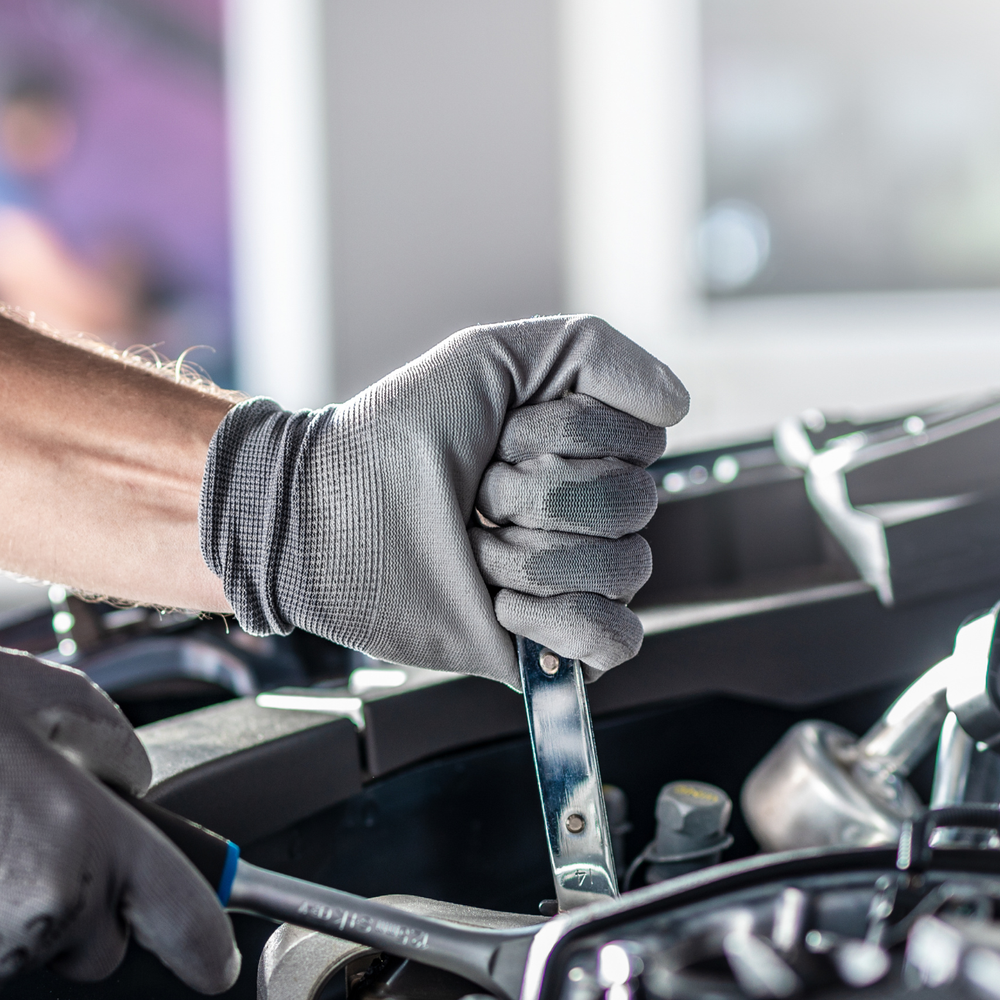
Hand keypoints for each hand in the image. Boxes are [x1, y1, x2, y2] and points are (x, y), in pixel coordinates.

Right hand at [0, 638, 238, 999]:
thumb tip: (128, 762)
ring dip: (24, 905)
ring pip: (40, 946)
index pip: (179, 904)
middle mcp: (44, 908)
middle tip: (21, 832)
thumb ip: (88, 714)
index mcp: (79, 834)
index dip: (207, 934)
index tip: (214, 956)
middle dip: (91, 894)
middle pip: (106, 931)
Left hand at [201, 315, 688, 686]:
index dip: (568, 435)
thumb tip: (677, 404)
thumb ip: (594, 352)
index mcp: (584, 451)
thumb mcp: (489, 358)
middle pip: (634, 506)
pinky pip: (616, 640)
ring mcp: (571, 581)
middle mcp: (586, 515)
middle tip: (476, 497)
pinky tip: (503, 605)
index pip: (642, 442)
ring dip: (533, 558)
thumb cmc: (394, 437)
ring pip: (625, 570)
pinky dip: (560, 623)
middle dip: (539, 497)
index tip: (502, 436)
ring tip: (475, 550)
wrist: (322, 516)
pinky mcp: (551, 646)